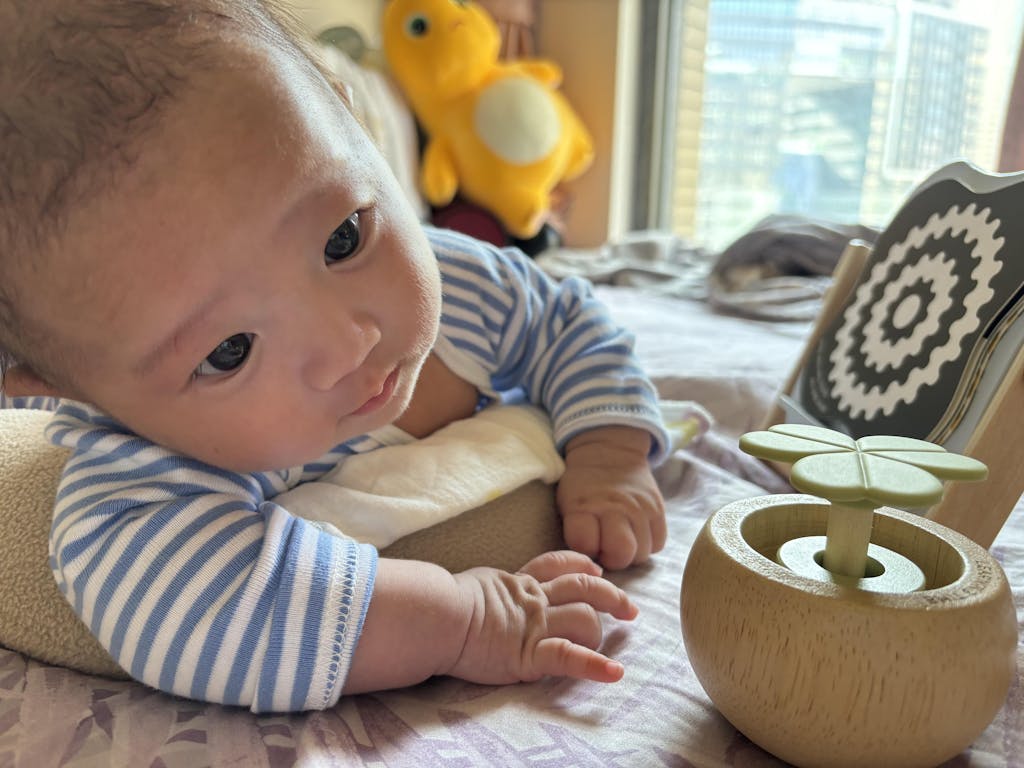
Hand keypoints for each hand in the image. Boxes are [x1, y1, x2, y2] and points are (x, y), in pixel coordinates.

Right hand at [446, 551, 637, 684]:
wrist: (436, 615)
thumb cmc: (440, 603)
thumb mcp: (473, 584)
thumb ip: (489, 589)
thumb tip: (479, 592)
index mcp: (517, 582)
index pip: (557, 564)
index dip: (581, 565)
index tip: (596, 570)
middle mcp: (533, 600)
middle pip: (583, 588)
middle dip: (612, 596)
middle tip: (629, 609)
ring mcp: (535, 625)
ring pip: (584, 619)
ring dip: (600, 633)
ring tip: (608, 650)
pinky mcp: (531, 653)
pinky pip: (571, 657)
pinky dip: (596, 666)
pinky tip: (615, 672)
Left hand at [557, 426, 665, 569]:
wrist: (610, 452)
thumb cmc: (583, 485)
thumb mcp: (567, 502)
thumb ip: (575, 531)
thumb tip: (589, 562)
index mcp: (585, 505)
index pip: (585, 544)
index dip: (584, 549)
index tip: (585, 542)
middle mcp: (615, 507)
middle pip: (621, 554)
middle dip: (612, 559)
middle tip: (606, 548)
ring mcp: (640, 508)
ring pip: (642, 553)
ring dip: (630, 553)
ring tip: (621, 539)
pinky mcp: (658, 509)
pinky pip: (658, 543)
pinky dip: (648, 545)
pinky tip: (636, 534)